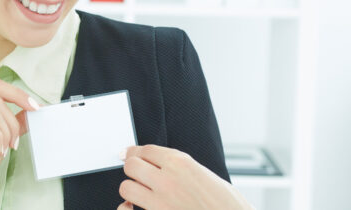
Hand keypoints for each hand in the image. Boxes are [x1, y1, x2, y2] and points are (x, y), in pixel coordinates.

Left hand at [117, 145, 253, 209]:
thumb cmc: (228, 206)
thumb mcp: (208, 176)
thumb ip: (183, 168)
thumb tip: (163, 164)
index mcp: (181, 163)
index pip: (145, 150)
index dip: (135, 152)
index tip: (128, 154)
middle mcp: (167, 180)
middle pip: (131, 165)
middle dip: (132, 168)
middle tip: (136, 174)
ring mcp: (160, 202)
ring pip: (126, 187)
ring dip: (131, 189)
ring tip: (138, 193)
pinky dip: (125, 209)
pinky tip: (132, 209)